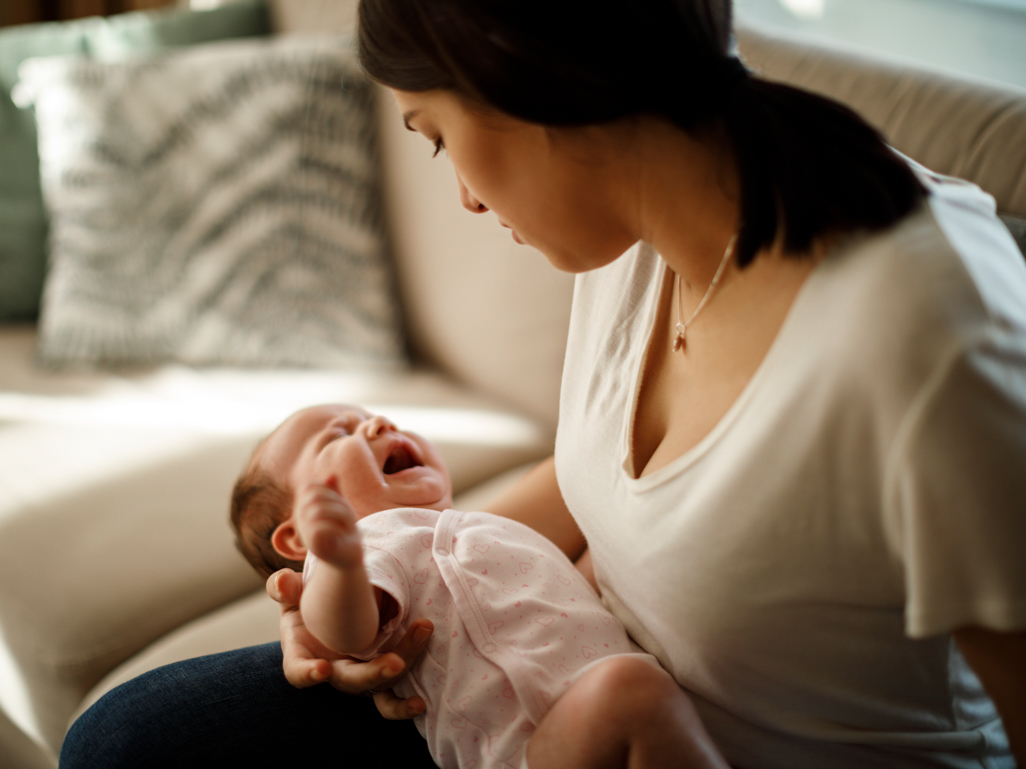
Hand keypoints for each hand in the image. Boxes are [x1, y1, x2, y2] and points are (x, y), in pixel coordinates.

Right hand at [267, 568, 433, 718]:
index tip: (322, 668)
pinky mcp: (381, 674)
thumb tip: (283, 582)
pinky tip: (421, 701)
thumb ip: (284, 588)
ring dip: (400, 669)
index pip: (298, 671)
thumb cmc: (307, 600)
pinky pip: (392, 695)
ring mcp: (358, 674)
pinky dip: (405, 703)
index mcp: (303, 654)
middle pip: (350, 681)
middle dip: (373, 674)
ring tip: (421, 636)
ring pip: (379, 685)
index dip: (307, 674)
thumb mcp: (292, 592)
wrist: (336, 602)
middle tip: (395, 663)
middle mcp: (332, 670)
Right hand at [296, 476, 362, 567]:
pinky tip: (342, 538)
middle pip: (315, 496)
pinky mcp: (313, 546)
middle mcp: (301, 519)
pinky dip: (338, 530)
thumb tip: (332, 474)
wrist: (348, 557)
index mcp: (304, 508)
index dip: (327, 490)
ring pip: (320, 510)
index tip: (339, 503)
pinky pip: (322, 528)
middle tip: (349, 518)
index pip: (309, 486)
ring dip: (343, 516)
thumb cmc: (343, 530)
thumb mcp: (340, 506)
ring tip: (348, 527)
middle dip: (339, 503)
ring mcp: (305, 533)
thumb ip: (334, 491)